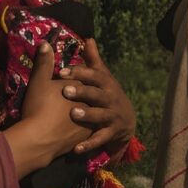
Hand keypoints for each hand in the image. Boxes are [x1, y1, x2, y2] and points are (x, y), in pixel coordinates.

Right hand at [4, 42, 91, 178]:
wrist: (39, 140)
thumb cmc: (39, 108)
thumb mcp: (39, 82)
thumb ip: (44, 63)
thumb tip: (45, 43)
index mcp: (81, 86)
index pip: (84, 77)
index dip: (76, 76)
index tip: (67, 76)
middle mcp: (90, 102)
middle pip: (91, 94)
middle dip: (85, 93)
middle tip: (73, 95)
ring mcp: (90, 120)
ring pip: (93, 112)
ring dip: (87, 111)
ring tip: (77, 112)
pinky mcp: (86, 136)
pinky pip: (88, 130)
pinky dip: (83, 128)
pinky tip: (77, 129)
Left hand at [60, 39, 136, 156]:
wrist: (126, 122)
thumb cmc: (108, 95)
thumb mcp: (103, 77)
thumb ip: (93, 60)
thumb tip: (88, 38)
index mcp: (106, 83)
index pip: (93, 75)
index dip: (78, 72)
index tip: (61, 72)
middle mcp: (110, 98)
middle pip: (96, 93)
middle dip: (82, 91)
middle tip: (65, 90)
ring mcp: (112, 116)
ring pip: (100, 115)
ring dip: (87, 115)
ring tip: (73, 114)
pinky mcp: (112, 133)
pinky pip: (100, 139)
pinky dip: (89, 144)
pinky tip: (76, 149)